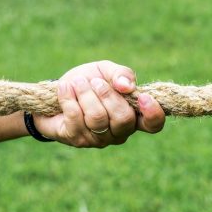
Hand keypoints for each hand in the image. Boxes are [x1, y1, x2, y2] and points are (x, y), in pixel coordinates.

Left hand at [33, 60, 164, 147]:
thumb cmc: (88, 81)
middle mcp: (120, 132)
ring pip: (98, 118)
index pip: (153, 124)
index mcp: (134, 115)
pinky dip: (69, 99)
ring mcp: (100, 139)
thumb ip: (121, 74)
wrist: (58, 92)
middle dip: (107, 95)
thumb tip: (126, 86)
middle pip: (123, 119)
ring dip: (85, 95)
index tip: (143, 97)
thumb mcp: (106, 71)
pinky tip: (65, 88)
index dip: (153, 114)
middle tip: (94, 81)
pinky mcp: (77, 139)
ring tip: (77, 83)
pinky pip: (76, 119)